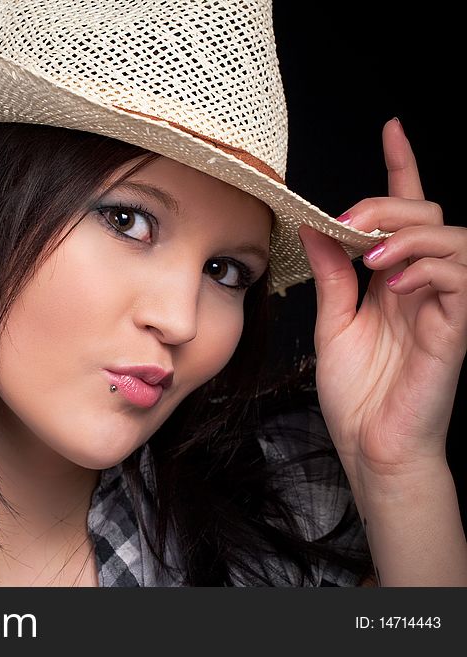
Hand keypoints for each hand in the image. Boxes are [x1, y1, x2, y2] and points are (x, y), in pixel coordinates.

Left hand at [298, 118, 466, 481]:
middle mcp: (425, 285)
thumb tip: (315, 227)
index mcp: (395, 280)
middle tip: (347, 224)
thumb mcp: (333, 322)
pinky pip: (461, 277)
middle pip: (428, 215)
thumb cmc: (356, 393)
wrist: (370, 446)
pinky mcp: (458, 329)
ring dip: (407, 234)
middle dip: (386, 206)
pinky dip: (426, 266)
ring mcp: (446, 305)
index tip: (392, 128)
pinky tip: (391, 283)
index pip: (406, 214)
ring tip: (370, 255)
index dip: (402, 169)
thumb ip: (332, 275)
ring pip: (453, 237)